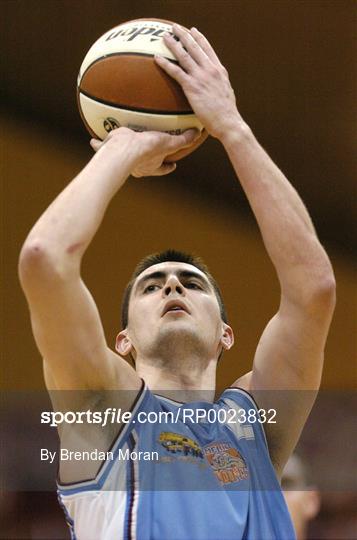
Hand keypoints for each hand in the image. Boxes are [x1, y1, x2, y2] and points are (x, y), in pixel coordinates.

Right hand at [90, 127, 199, 176]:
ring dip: (121, 152)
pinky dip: (98, 145)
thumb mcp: (167, 143)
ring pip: (122, 157)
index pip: (162, 168)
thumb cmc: (145, 149)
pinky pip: (101, 148)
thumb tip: (197, 133)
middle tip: (146, 152)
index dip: (168, 167)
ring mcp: (121, 160)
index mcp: (151, 165)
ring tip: (118, 144)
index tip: (173, 164)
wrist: (122, 150)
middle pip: (143, 164)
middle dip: (145, 159)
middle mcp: (136, 165)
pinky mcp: (107, 152)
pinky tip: (93, 140)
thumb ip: (182, 139)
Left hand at [155, 25, 241, 139]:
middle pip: (194, 47)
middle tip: (174, 27)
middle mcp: (210, 69)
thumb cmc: (227, 113)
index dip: (199, 38)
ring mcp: (201, 77)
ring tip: (165, 36)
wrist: (228, 122)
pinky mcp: (192, 87)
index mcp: (219, 70)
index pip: (208, 49)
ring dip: (173, 44)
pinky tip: (156, 58)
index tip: (192, 30)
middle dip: (183, 35)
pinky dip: (165, 64)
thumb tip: (215, 85)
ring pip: (184, 55)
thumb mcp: (226, 92)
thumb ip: (219, 84)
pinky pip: (175, 72)